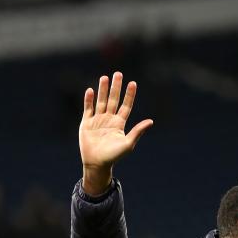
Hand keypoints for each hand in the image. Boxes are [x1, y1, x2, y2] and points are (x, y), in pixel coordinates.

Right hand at [79, 71, 153, 194]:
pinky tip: (90, 91)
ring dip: (103, 90)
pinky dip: (88, 100)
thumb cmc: (113, 156)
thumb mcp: (128, 144)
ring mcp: (97, 120)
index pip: (126, 105)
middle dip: (116, 87)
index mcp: (119, 123)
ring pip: (101, 101)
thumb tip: (151, 121)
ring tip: (105, 77)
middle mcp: (109, 119)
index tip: (133, 83)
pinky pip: (88, 109)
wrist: (96, 163)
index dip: (129, 95)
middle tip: (118, 73)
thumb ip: (138, 131)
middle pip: (113, 100)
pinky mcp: (86, 123)